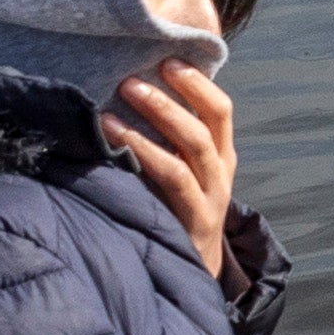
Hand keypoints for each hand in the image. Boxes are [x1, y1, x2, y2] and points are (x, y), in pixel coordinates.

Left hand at [104, 61, 237, 274]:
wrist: (190, 276)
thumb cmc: (172, 214)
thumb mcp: (181, 175)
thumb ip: (167, 143)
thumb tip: (127, 95)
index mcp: (220, 156)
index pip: (220, 110)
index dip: (197, 82)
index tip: (168, 58)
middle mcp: (220, 173)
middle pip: (208, 123)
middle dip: (172, 95)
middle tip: (133, 78)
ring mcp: (209, 197)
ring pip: (191, 148)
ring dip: (156, 119)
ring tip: (117, 102)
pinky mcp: (192, 219)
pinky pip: (171, 179)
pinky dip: (142, 153)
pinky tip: (112, 139)